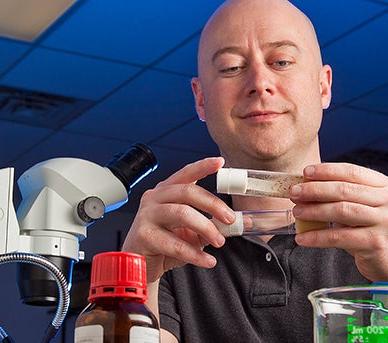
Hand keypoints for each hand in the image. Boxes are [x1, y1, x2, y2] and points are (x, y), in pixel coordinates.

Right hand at [122, 157, 234, 282]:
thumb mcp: (191, 231)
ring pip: (181, 213)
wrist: (141, 266)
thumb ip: (212, 224)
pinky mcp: (143, 235)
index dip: (202, 166)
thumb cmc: (164, 244)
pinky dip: (195, 253)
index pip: (185, 174)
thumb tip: (243, 223)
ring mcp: (147, 215)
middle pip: (187, 192)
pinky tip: (207, 260)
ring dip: (206, 228)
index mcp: (166, 192)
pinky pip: (174, 243)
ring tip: (219, 241)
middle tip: (230, 219)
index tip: (220, 162)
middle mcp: (154, 198)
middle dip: (213, 204)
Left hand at [290, 163, 387, 280]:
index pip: (352, 172)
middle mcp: (386, 201)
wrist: (386, 258)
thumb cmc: (367, 228)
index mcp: (381, 186)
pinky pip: (339, 237)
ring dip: (314, 211)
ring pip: (341, 211)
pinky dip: (317, 237)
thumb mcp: (359, 205)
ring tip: (296, 211)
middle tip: (294, 192)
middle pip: (345, 190)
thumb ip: (340, 195)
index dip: (327, 171)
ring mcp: (383, 222)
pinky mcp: (375, 243)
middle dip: (315, 190)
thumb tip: (303, 188)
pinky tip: (302, 238)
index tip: (305, 172)